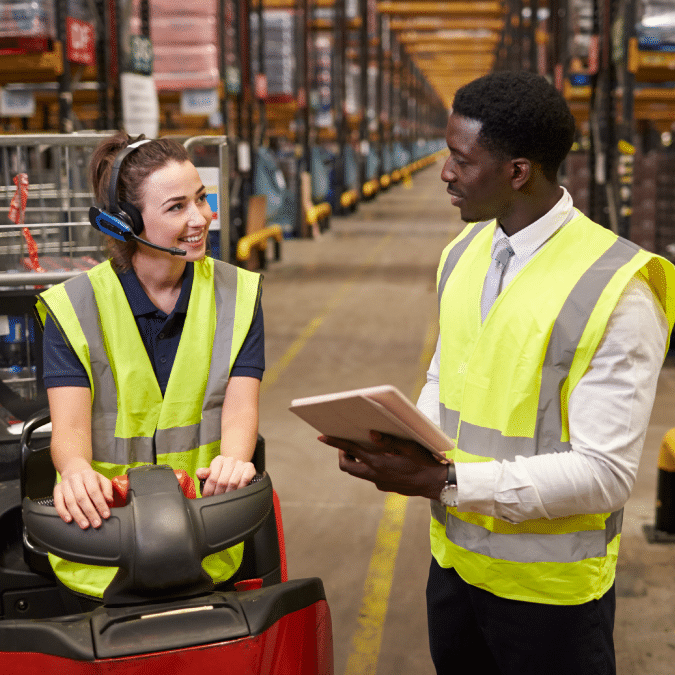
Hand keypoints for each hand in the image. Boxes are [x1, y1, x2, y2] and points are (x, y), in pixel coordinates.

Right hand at [53, 458, 112, 528]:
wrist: (74, 468)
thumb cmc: (89, 476)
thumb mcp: (102, 479)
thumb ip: (107, 489)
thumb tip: (109, 500)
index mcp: (88, 475)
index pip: (94, 491)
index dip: (100, 504)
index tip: (105, 515)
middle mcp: (75, 479)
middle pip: (82, 498)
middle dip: (90, 512)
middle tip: (96, 523)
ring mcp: (64, 484)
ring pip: (70, 502)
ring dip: (78, 515)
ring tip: (85, 524)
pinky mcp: (57, 490)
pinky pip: (58, 502)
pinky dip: (63, 512)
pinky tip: (69, 519)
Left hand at [196, 455, 256, 495]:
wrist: (235, 466)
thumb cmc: (221, 472)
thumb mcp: (210, 472)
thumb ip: (203, 473)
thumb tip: (200, 474)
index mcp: (218, 460)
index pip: (212, 478)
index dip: (209, 490)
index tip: (207, 497)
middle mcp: (230, 460)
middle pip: (222, 482)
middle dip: (218, 494)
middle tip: (216, 500)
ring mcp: (240, 463)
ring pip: (233, 483)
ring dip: (228, 493)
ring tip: (225, 498)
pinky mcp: (249, 467)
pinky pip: (244, 480)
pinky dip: (240, 488)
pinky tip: (236, 492)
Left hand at [319, 431, 447, 499]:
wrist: (435, 484)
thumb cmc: (423, 462)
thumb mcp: (407, 446)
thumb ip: (387, 441)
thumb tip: (370, 433)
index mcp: (378, 462)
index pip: (350, 450)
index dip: (334, 443)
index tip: (322, 437)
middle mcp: (375, 474)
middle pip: (347, 466)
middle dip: (343, 454)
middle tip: (347, 444)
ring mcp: (379, 482)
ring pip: (359, 472)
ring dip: (357, 461)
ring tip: (364, 449)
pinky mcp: (385, 486)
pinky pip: (371, 476)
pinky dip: (370, 466)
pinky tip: (382, 459)